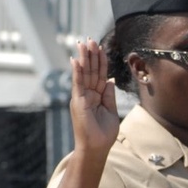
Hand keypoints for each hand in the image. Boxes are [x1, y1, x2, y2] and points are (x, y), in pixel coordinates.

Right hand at [70, 39, 119, 156]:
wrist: (96, 148)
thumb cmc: (103, 133)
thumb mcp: (111, 111)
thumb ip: (109, 95)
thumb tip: (110, 80)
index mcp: (97, 96)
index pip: (99, 75)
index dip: (100, 62)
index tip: (100, 48)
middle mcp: (88, 94)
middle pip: (90, 71)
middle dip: (91, 55)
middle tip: (90, 39)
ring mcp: (82, 97)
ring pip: (84, 74)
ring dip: (84, 58)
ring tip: (84, 43)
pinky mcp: (78, 102)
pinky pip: (78, 84)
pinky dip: (77, 71)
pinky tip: (76, 60)